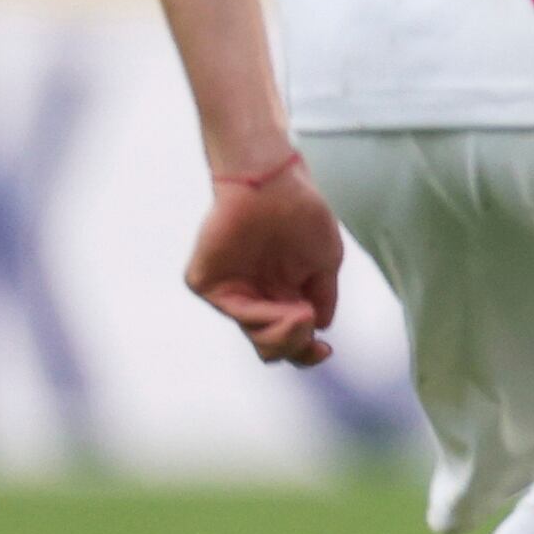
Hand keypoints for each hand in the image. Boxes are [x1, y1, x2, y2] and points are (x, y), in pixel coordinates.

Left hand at [185, 159, 342, 366]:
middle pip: (271, 347)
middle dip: (295, 346)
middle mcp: (255, 296)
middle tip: (308, 324)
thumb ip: (323, 298)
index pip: (290, 337)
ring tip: (302, 315)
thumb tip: (320, 327)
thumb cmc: (302, 214)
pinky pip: (237, 313)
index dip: (307, 351)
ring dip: (285, 333)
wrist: (274, 182)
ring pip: (256, 337)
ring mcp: (231, 291)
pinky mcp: (207, 283)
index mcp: (281, 293)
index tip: (325, 350)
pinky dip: (264, 316)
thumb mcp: (326, 264)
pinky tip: (287, 307)